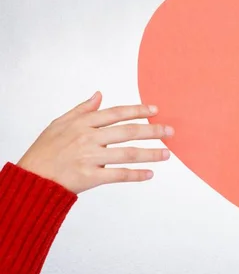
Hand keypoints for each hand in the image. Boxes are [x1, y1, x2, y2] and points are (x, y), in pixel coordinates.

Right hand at [17, 91, 172, 193]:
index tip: (155, 109)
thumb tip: (99, 95)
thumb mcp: (59, 124)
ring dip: (150, 153)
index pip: (117, 113)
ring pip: (128, 153)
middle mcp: (88, 138)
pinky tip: (150, 174)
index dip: (138, 110)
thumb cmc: (45, 151)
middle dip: (152, 130)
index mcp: (82, 123)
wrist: (32, 178)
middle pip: (128, 132)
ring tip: (167, 154)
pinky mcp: (90, 177)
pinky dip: (136, 174)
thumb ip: (82, 109)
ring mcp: (90, 157)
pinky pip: (119, 175)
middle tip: (169, 131)